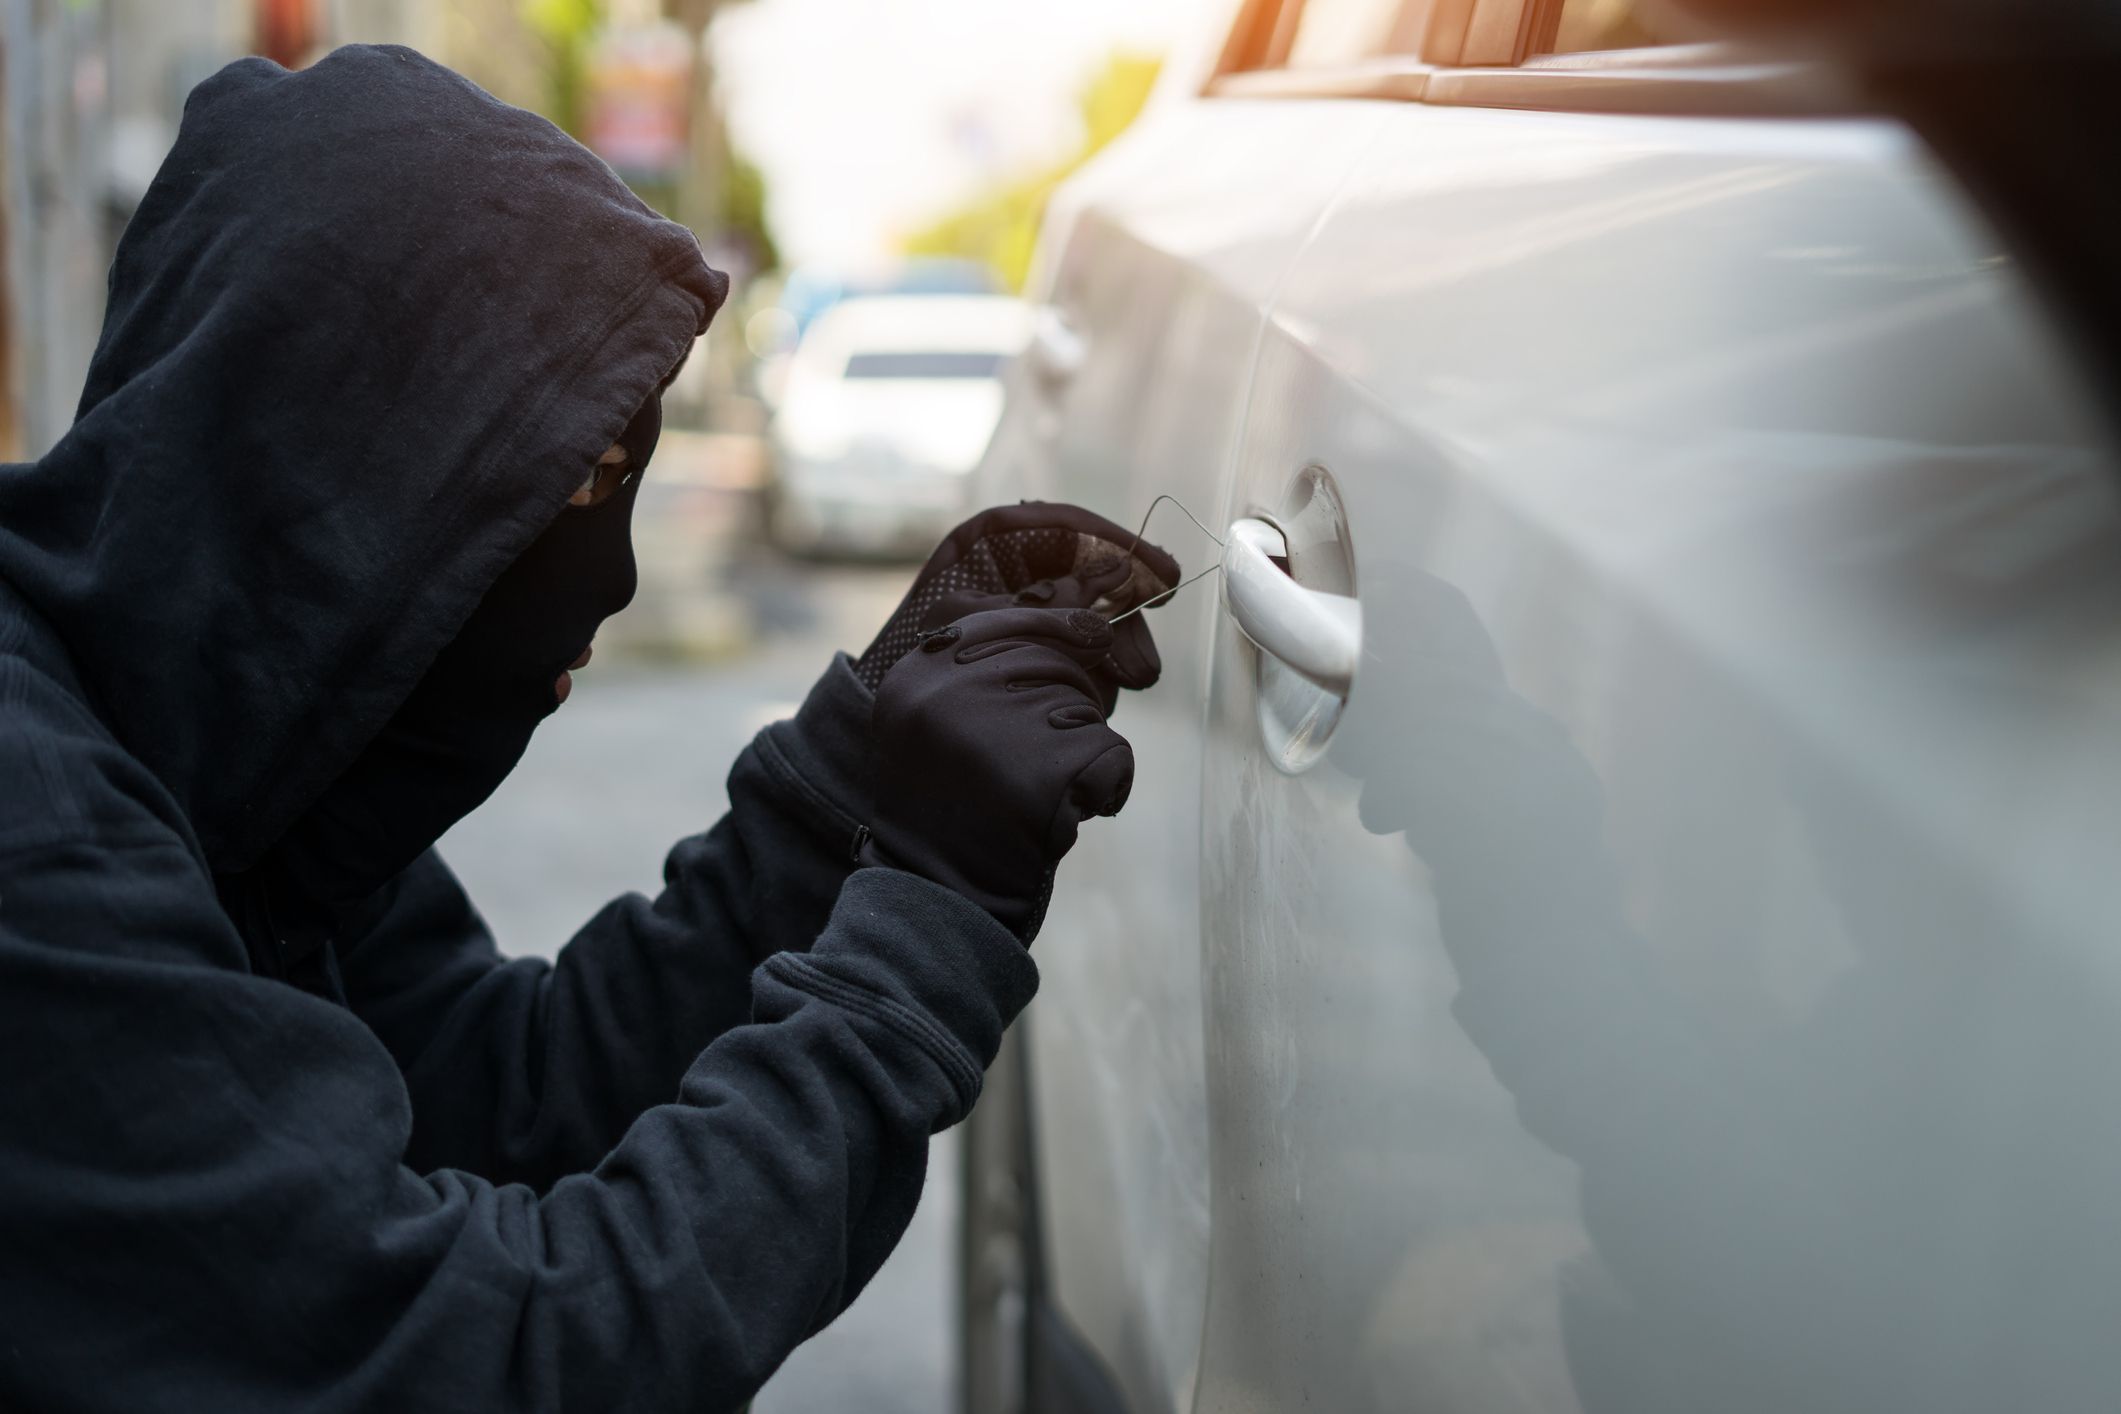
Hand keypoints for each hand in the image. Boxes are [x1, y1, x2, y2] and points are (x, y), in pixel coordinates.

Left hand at [853, 503, 1179, 714]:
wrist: (887, 713)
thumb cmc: (920, 652)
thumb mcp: (982, 616)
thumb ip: (1050, 598)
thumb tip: (1116, 574)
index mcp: (994, 542)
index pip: (1073, 528)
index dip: (1124, 547)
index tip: (1165, 577)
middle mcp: (1019, 571)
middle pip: (1096, 581)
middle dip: (1123, 626)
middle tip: (1142, 670)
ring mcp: (1032, 613)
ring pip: (1096, 625)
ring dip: (1113, 661)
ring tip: (1116, 691)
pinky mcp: (1040, 653)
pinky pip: (1082, 658)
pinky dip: (1092, 680)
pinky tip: (1088, 702)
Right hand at [863, 606, 1135, 941]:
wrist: (940, 900)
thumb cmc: (961, 806)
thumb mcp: (955, 718)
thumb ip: (1007, 658)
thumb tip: (1105, 598)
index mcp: (919, 670)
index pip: (1011, 609)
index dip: (1064, 620)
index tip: (1096, 631)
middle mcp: (945, 689)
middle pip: (1059, 652)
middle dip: (1076, 695)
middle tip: (1045, 752)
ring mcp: (991, 728)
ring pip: (1087, 704)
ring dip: (1083, 746)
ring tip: (1035, 792)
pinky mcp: (1040, 774)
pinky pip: (1112, 752)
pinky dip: (1106, 787)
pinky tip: (1061, 817)